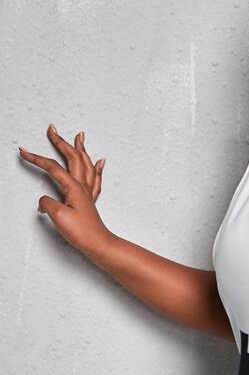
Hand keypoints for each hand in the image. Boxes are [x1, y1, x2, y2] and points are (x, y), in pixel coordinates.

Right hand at [19, 124, 110, 256]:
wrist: (99, 244)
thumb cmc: (82, 232)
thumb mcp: (58, 216)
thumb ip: (47, 203)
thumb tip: (45, 201)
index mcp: (74, 187)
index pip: (52, 167)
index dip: (36, 158)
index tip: (23, 151)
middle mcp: (82, 186)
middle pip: (72, 158)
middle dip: (61, 142)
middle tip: (52, 129)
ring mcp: (88, 193)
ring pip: (85, 164)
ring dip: (80, 149)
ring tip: (79, 137)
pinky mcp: (90, 201)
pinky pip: (95, 178)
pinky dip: (96, 167)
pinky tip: (100, 162)